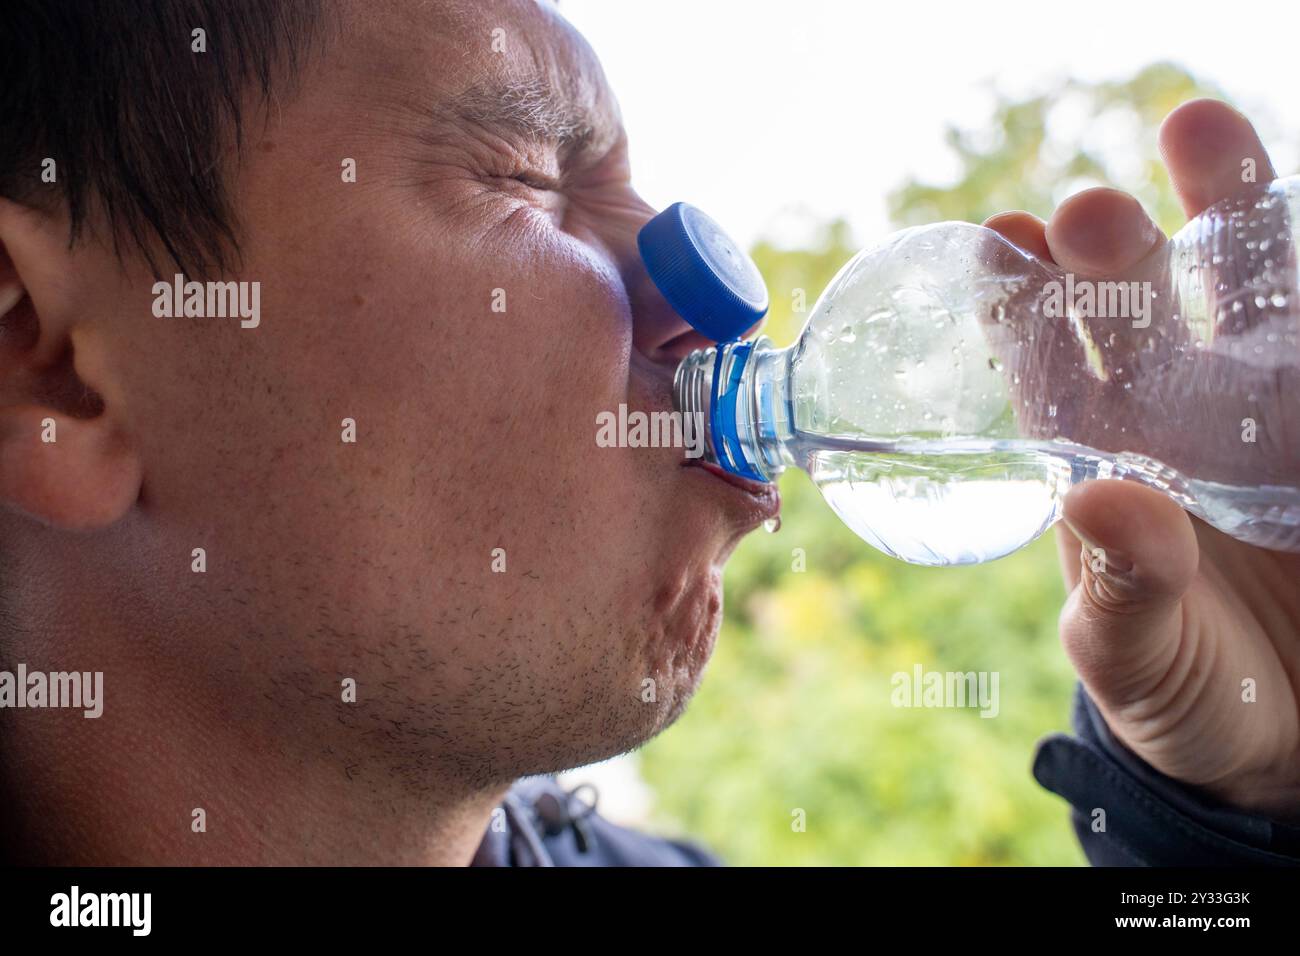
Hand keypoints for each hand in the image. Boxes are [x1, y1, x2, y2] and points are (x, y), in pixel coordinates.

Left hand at [986, 99, 1299, 819]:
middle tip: (1087, 212)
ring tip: (1198, 131)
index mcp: (1092, 461)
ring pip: (1238, 289)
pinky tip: (1299, 218)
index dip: (1018, 304)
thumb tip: (1100, 504)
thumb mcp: (1136, 655)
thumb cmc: (1178, 689)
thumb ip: (1122, 589)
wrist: (1287, 732)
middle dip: (1109, 251)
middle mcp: (1170, 414)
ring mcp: (1259, 406)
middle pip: (1133, 308)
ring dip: (1224, 211)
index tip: (997, 245)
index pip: (1043, 368)